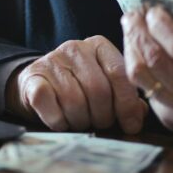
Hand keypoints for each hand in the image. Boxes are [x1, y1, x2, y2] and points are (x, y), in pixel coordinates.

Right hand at [5, 36, 147, 133]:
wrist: (38, 84)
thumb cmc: (79, 88)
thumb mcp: (105, 86)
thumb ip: (125, 97)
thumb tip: (139, 113)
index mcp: (99, 46)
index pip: (119, 73)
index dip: (127, 103)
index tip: (131, 125)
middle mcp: (75, 48)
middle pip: (98, 89)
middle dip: (103, 116)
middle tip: (100, 124)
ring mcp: (52, 60)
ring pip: (74, 100)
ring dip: (80, 121)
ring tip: (80, 122)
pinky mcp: (33, 77)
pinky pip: (50, 105)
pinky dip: (58, 121)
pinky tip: (61, 121)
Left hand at [121, 7, 172, 147]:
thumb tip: (170, 11)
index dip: (162, 24)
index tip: (154, 9)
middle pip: (156, 60)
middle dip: (140, 32)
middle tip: (134, 14)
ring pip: (141, 77)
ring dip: (131, 48)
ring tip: (131, 29)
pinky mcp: (169, 121)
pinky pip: (145, 89)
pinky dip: (138, 66)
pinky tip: (138, 51)